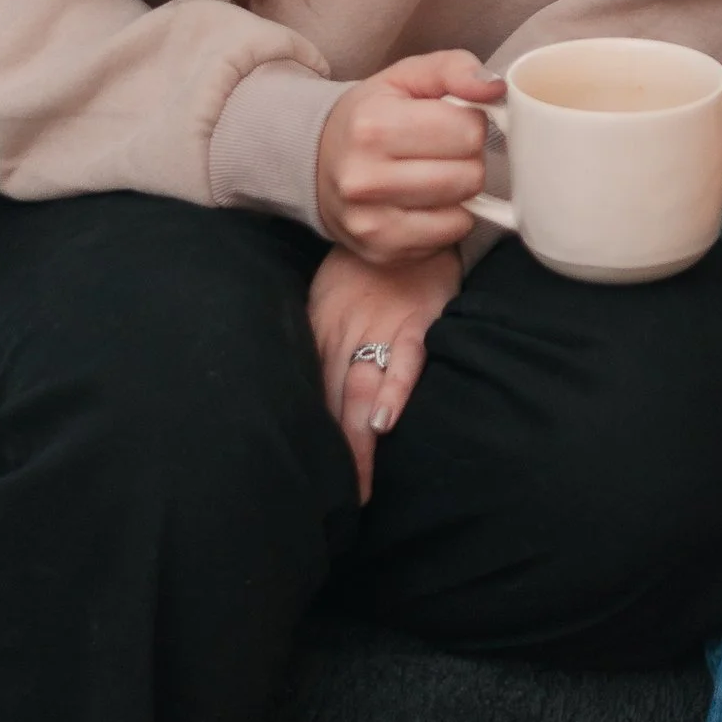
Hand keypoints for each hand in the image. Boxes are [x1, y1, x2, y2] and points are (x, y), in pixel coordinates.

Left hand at [309, 243, 460, 499]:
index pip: (309, 396)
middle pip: (332, 404)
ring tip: (359, 484)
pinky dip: (394, 390)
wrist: (403, 216)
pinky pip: (406, 359)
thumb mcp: (325, 302)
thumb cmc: (362, 269)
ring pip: (363, 390)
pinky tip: (384, 421)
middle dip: (335, 456)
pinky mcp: (419, 320)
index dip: (309, 439)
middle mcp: (344, 334)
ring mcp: (382, 327)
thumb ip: (319, 346)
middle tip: (337, 505)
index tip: (306, 482)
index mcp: (320, 332)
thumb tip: (302, 397)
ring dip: (358, 438)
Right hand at [314, 50, 503, 263]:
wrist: (317, 163)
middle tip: (445, 151)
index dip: (471, 123)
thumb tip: (494, 87)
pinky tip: (426, 202)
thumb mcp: (407, 77)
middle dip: (468, 159)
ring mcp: (371, 221)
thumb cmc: (372, 116)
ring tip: (435, 173)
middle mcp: (366, 178)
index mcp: (373, 125)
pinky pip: (449, 236)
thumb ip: (455, 68)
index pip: (468, 131)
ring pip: (463, 210)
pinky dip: (449, 219)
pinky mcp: (381, 249)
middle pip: (469, 175)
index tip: (452, 121)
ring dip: (460, 191)